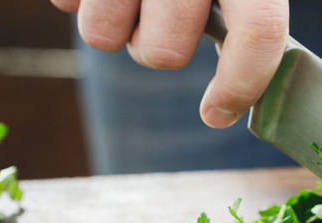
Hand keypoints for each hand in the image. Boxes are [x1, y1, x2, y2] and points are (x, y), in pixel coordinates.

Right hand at [49, 0, 288, 128]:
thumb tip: (242, 86)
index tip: (218, 113)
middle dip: (160, 45)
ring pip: (103, 36)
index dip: (241, 84)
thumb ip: (252, 9)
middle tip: (163, 12)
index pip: (258, 32)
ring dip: (115, 21)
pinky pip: (63, 1)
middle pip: (161, 52)